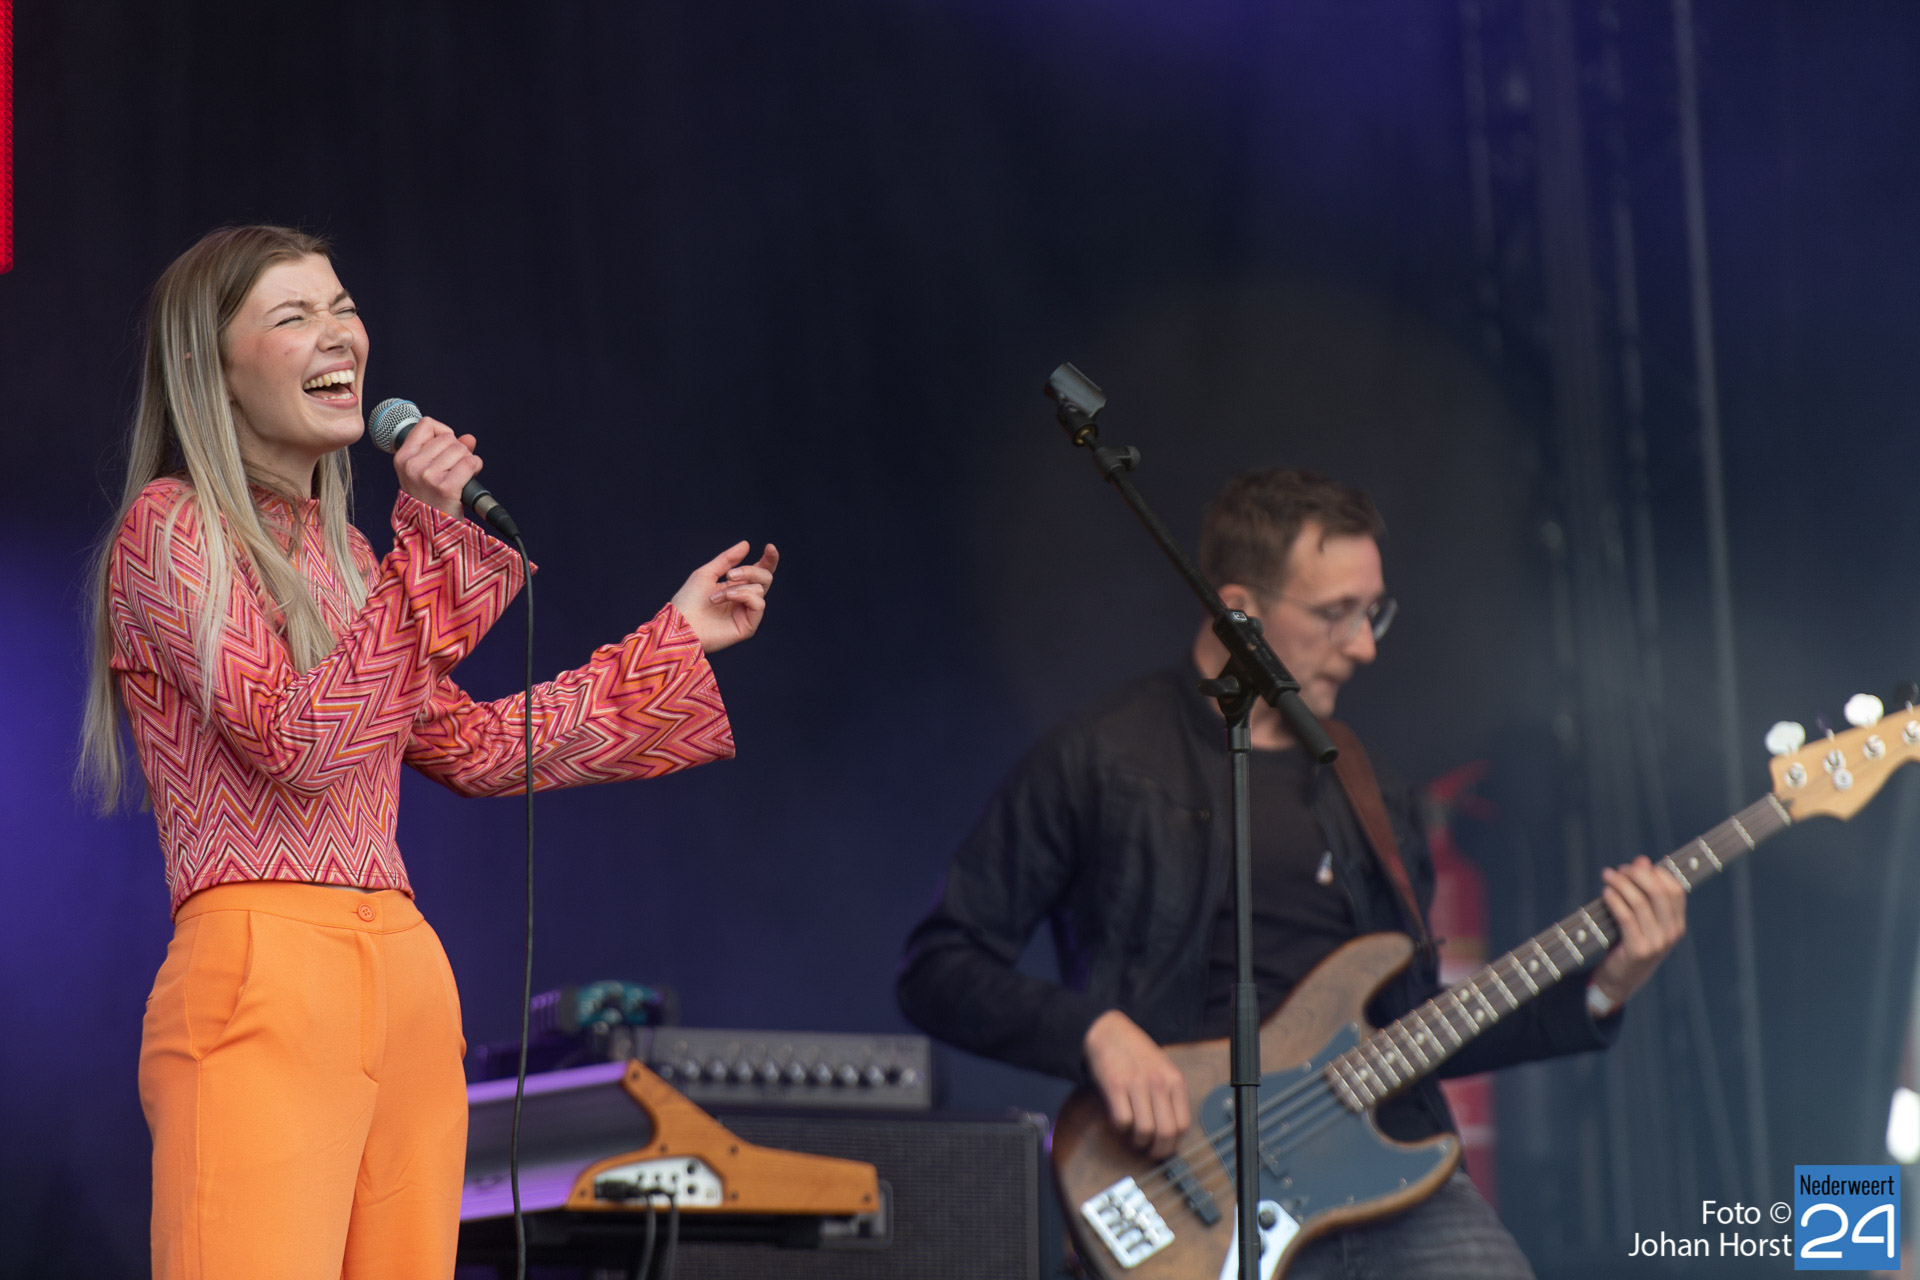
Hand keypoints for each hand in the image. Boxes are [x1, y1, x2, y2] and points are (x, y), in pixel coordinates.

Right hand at [393, 416, 480, 519]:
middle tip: (453, 470)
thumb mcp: (427, 473)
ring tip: (459, 477)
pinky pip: (470, 463)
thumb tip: (469, 438)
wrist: (431, 533)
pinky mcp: (445, 487)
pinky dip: (475, 468)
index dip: (442, 432)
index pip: (426, 424)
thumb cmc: (430, 500)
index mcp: (403, 458)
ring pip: (461, 449)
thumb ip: (447, 450)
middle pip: (448, 437)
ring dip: (467, 460)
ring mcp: (427, 476)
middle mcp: (412, 465)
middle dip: (458, 451)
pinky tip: (468, 479)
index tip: (445, 447)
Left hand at [671, 542, 778, 652]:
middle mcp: (744, 599)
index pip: (760, 571)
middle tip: (730, 574)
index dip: (769, 559)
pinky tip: (727, 598)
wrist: (680, 623)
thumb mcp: (707, 573)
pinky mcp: (748, 626)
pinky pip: (759, 604)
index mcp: (736, 586)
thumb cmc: (689, 600)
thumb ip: (727, 559)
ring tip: (715, 597)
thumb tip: (746, 544)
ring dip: (736, 588)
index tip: (769, 547)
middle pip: (765, 577)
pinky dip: (743, 596)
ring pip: (759, 589)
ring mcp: (747, 613)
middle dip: (750, 571)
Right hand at [1083, 1010, 1189, 1158]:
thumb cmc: (1136, 1053)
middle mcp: (1158, 1082)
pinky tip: (1118, 1121)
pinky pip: (1122, 1121)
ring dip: (1136, 1142)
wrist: (1109, 1030)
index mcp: (1174, 1080)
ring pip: (1144, 1131)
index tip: (1163, 1148)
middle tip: (1148, 1151)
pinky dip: (1120, 1129)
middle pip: (1165, 1133)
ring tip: (1132, 1136)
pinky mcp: (1115, 1085)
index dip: (1172, 1144)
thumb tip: (1169, 1133)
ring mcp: (1137, 1083)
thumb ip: (1168, 1096)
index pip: (1182, 1125)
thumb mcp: (1162, 1069)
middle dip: (1156, 1150)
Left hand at [1589, 855, 1688, 1006]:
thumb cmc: (1627, 944)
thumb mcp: (1640, 918)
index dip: (1656, 873)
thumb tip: (1642, 860)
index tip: (1637, 866)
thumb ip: (1643, 891)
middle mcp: (1671, 933)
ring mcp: (1657, 943)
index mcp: (1677, 924)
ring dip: (1621, 884)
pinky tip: (1606, 892)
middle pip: (1659, 892)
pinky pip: (1627, 917)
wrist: (1619, 980)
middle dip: (1637, 875)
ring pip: (1640, 902)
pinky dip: (1615, 900)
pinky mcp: (1638, 950)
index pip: (1676, 890)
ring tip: (1607, 876)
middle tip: (1619, 870)